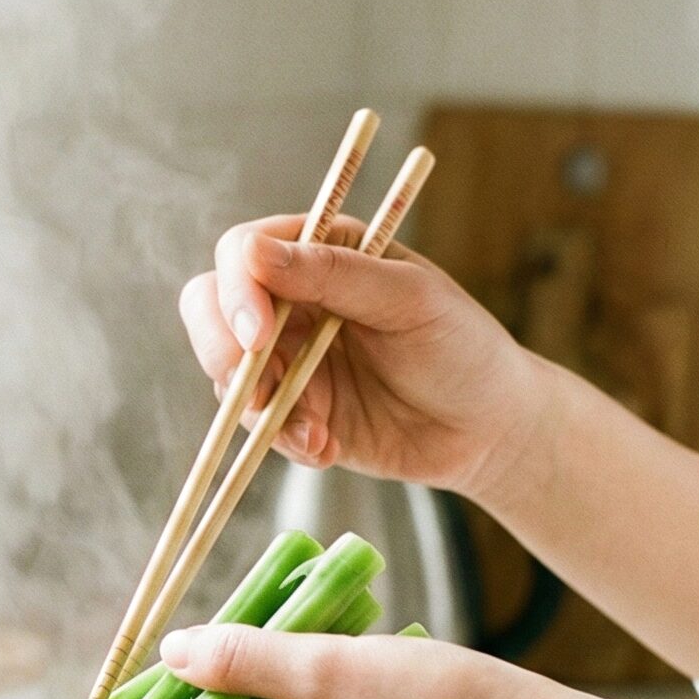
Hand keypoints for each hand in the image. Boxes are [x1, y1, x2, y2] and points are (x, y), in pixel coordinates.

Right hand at [178, 215, 545, 495]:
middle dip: (223, 350)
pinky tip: (329, 446)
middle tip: (256, 389)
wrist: (489, 430)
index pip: (243, 252)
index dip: (237, 290)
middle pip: (209, 307)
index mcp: (321, 252)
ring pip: (227, 372)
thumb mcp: (409, 300)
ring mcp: (287, 357)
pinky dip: (285, 440)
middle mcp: (293, 300)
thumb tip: (253, 252)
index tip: (259, 332)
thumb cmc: (461, 348)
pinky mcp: (291, 410)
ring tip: (319, 431)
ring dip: (262, 407)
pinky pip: (255, 425)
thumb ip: (334, 273)